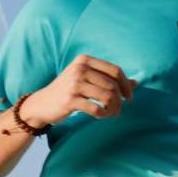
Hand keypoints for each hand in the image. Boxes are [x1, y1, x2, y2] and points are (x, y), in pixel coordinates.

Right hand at [21, 54, 135, 127]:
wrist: (41, 104)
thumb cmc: (67, 91)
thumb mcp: (86, 80)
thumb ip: (108, 79)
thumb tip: (136, 83)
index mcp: (84, 60)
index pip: (115, 70)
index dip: (126, 85)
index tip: (129, 97)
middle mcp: (79, 69)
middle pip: (112, 85)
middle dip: (120, 100)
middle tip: (118, 109)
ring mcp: (74, 84)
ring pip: (107, 96)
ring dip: (113, 108)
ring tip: (111, 113)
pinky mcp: (70, 99)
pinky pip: (96, 108)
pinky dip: (103, 114)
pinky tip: (100, 115)